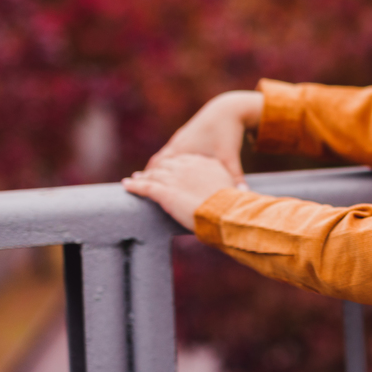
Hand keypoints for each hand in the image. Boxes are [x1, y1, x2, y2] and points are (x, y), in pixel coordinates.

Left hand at [123, 155, 238, 230]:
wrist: (226, 210)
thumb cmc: (234, 203)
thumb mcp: (235, 188)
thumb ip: (234, 185)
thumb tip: (244, 192)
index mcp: (205, 163)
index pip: (185, 161)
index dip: (176, 165)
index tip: (171, 169)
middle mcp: (188, 166)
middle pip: (167, 165)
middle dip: (157, 169)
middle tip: (147, 173)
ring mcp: (175, 178)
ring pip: (154, 175)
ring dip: (142, 177)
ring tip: (134, 179)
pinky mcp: (165, 192)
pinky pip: (145, 187)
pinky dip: (135, 186)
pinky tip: (127, 186)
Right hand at [146, 90, 263, 188]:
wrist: (228, 108)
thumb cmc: (228, 132)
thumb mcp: (230, 157)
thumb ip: (234, 178)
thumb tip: (243, 195)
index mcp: (183, 150)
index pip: (159, 168)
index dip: (148, 179)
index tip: (137, 189)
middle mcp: (178, 144)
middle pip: (156, 162)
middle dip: (147, 174)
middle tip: (133, 186)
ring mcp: (181, 138)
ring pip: (162, 154)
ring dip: (155, 166)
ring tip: (145, 178)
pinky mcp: (186, 135)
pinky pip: (170, 150)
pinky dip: (165, 159)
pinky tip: (165, 166)